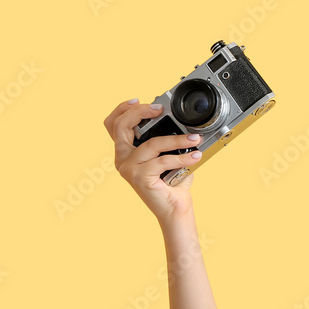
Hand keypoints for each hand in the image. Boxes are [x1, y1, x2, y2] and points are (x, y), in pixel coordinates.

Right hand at [103, 99, 203, 226]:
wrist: (174, 208)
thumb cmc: (172, 181)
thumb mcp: (168, 154)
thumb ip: (166, 138)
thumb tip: (182, 122)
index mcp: (126, 151)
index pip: (114, 124)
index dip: (123, 109)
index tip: (139, 100)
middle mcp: (122, 158)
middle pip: (122, 126)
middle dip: (141, 112)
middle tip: (161, 110)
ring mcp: (128, 168)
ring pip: (151, 144)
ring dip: (177, 139)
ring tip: (195, 140)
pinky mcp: (138, 177)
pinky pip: (162, 160)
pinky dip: (181, 157)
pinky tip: (194, 157)